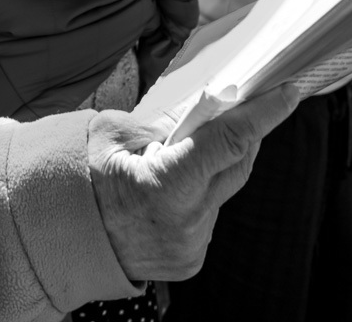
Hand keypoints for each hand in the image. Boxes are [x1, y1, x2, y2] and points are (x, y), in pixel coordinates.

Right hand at [88, 84, 298, 281]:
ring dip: (215, 166)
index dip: (263, 114)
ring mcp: (192, 245)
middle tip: (242, 105)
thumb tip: (206, 104)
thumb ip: (164, 121)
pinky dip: (200, 193)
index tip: (288, 92)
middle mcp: (187, 221)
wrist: (63, 236)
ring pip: (223, 191)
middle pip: (237, 164)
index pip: (229, 142)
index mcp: (165, 186)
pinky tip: (171, 188)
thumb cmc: (81, 177)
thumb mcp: (113, 133)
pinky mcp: (192, 259)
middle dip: (244, 133)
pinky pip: (210, 214)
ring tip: (178, 154)